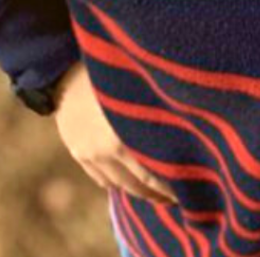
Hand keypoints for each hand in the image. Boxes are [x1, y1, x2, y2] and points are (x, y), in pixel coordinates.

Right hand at [52, 61, 178, 205]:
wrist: (66, 64)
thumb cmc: (116, 66)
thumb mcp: (143, 86)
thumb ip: (161, 110)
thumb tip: (192, 126)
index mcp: (124, 134)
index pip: (154, 176)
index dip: (174, 185)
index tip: (192, 186)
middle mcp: (105, 149)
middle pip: (138, 185)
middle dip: (160, 193)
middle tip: (179, 194)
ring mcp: (89, 153)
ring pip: (119, 185)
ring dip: (139, 191)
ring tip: (158, 191)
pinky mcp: (77, 152)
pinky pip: (102, 179)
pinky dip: (117, 183)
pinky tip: (131, 181)